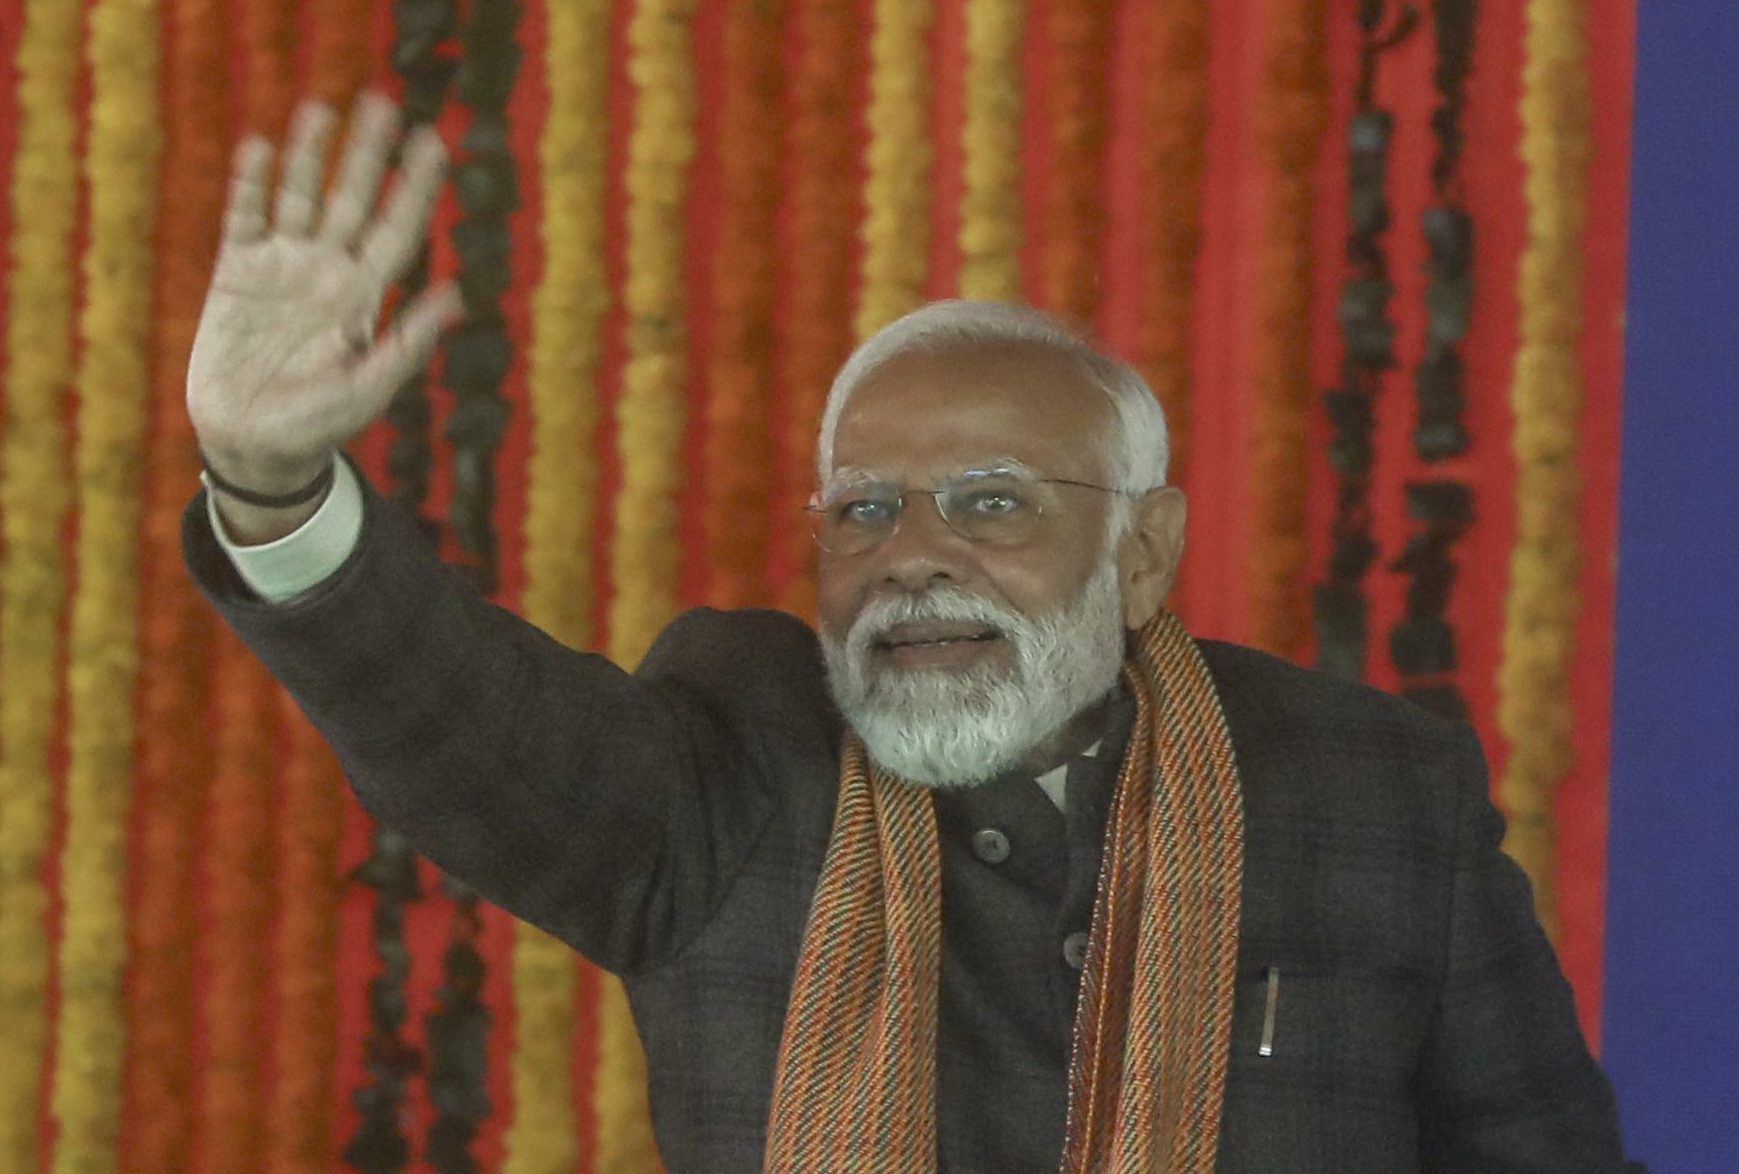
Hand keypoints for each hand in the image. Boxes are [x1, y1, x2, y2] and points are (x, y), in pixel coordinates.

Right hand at [187, 92, 463, 497]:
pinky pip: (246, 218)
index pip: (398, 230)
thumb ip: (407, 342)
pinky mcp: (237, 273)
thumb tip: (456, 297)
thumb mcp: (369, 387)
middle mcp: (327, 271)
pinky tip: (262, 148)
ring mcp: (282, 268)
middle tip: (383, 105)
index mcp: (364, 296)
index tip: (436, 143)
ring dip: (309, 156)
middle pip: (352, 199)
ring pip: (299, 197)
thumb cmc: (319, 424)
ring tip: (322, 111)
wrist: (254, 443)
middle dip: (368, 155)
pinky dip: (253, 185)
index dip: (416, 187)